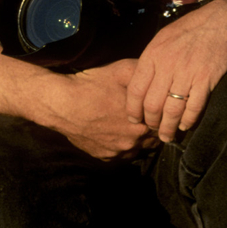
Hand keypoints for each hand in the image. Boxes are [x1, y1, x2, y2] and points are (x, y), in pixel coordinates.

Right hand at [41, 57, 157, 159]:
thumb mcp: (123, 70)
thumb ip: (146, 75)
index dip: (162, 117)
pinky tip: (115, 131)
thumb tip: (160, 76)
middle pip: (152, 140)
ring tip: (129, 124)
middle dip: (151, 129)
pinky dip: (121, 145)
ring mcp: (117, 152)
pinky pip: (120, 155)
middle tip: (145, 116)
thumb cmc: (93, 85)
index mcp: (142, 125)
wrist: (62, 104)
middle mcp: (132, 143)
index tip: (159, 109)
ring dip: (137, 139)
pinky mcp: (103, 157)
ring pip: (137, 149)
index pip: (164, 126)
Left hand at [124, 0, 226, 142]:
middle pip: (152, 105)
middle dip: (151, 122)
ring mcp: (187, 72)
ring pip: (172, 110)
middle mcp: (167, 64)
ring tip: (167, 136)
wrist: (222, 23)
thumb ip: (151, 61)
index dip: (133, 110)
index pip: (135, 90)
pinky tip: (185, 125)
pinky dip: (188, 121)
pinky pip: (193, 108)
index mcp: (153, 55)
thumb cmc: (190, 31)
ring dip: (168, 128)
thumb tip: (140, 85)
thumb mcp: (163, 39)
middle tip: (154, 129)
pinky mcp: (206, 79)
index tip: (135, 120)